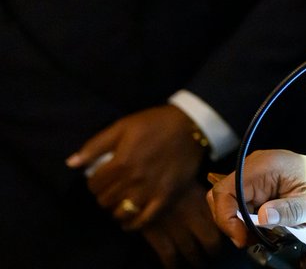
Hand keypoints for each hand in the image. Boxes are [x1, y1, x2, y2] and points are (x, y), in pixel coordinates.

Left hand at [67, 105, 204, 228]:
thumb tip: (71, 163)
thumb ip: (95, 146)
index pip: (94, 185)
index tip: (100, 177)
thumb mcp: (122, 127)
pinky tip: (128, 221)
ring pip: (121, 212)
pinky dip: (133, 224)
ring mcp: (150, 191)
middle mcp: (134, 180)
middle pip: (105, 200)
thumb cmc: (154, 123)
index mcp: (121, 163)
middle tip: (111, 188)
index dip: (93, 182)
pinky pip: (145, 220)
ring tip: (120, 201)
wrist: (190, 126)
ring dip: (116, 209)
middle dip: (103, 195)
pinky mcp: (166, 197)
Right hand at [140, 184, 225, 267]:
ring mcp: (175, 226)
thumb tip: (216, 214)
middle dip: (212, 252)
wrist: (140, 181)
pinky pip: (169, 256)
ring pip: (191, 252)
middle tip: (211, 255)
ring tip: (197, 263)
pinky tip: (175, 266)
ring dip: (195, 260)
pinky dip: (173, 265)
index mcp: (202, 200)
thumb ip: (203, 201)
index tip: (225, 239)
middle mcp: (192, 215)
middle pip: (210, 242)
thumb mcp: (191, 185)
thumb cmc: (167, 181)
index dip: (224, 234)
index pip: (220, 223)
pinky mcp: (157, 234)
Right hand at [207, 149, 305, 248]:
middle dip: (230, 222)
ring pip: (230, 203)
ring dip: (239, 224)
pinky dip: (248, 222)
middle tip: (250, 240)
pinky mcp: (262, 187)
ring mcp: (259, 176)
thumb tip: (262, 216)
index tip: (242, 238)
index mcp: (269, 165)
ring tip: (261, 236)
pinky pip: (242, 205)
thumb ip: (290, 210)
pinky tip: (265, 230)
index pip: (227, 189)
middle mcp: (259, 166)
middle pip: (222, 196)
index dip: (227, 216)